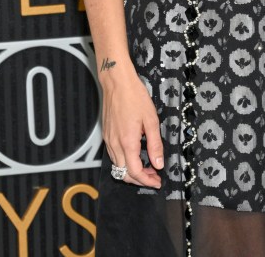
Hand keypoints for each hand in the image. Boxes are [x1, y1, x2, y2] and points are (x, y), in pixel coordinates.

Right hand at [101, 67, 163, 187]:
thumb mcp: (151, 120)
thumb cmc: (135, 97)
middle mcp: (115, 145)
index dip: (147, 181)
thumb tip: (158, 163)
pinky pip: (114, 156)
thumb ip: (155, 144)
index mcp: (127, 142)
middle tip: (154, 176)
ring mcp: (108, 141)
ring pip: (118, 166)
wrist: (117, 83)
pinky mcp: (106, 135)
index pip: (135, 172)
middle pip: (124, 174)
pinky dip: (125, 161)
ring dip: (132, 171)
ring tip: (148, 166)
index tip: (157, 181)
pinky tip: (136, 154)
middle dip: (140, 179)